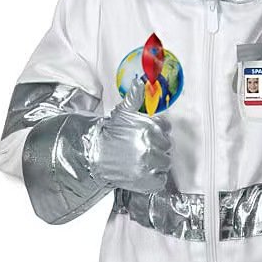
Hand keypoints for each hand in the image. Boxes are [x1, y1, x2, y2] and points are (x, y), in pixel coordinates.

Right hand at [86, 76, 172, 192]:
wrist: (94, 155)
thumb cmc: (109, 135)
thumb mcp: (122, 113)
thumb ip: (134, 97)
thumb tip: (140, 81)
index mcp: (149, 126)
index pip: (166, 127)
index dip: (156, 131)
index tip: (145, 134)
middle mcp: (151, 144)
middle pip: (167, 146)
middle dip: (156, 146)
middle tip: (140, 148)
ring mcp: (150, 163)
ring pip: (165, 163)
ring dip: (156, 162)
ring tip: (140, 160)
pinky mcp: (147, 180)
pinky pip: (161, 180)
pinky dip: (154, 178)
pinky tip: (142, 171)